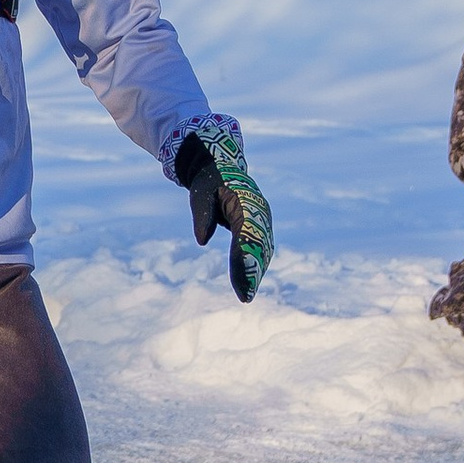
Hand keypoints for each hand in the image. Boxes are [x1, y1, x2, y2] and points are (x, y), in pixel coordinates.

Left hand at [173, 122, 273, 303]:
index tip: (242, 277)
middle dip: (252, 271)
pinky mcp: (259, 226)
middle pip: (258, 246)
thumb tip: (202, 240)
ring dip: (255, 273)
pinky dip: (255, 266)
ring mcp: (262, 220)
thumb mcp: (201, 193)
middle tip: (245, 296)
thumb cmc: (209, 181)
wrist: (222, 166)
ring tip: (246, 295)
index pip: (247, 233)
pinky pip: (260, 249)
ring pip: (262, 250)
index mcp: (245, 202)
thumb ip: (202, 215)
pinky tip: (247, 284)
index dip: (244, 257)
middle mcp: (259, 212)